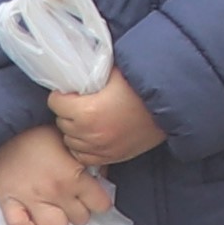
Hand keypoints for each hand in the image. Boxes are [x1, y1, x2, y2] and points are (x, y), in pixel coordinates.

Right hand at [0, 126, 109, 224]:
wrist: (3, 126)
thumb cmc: (38, 130)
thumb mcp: (71, 140)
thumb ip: (88, 160)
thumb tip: (102, 175)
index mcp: (74, 175)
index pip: (101, 204)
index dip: (99, 201)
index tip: (93, 196)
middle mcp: (56, 191)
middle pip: (80, 219)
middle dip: (79, 210)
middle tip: (72, 200)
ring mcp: (32, 199)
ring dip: (57, 222)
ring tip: (54, 211)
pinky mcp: (9, 202)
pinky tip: (30, 219)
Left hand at [46, 71, 162, 167]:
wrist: (169, 106)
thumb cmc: (142, 87)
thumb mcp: (114, 73)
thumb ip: (91, 72)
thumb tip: (76, 67)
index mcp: (86, 110)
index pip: (54, 102)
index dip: (61, 94)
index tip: (70, 92)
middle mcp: (89, 133)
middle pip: (61, 122)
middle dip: (67, 112)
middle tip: (79, 103)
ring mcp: (99, 148)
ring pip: (69, 141)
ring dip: (74, 130)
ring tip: (86, 119)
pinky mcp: (110, 157)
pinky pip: (83, 156)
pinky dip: (83, 146)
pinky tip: (91, 135)